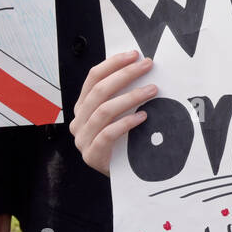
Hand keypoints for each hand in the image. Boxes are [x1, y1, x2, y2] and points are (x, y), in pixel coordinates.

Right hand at [70, 50, 157, 175]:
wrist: (121, 176)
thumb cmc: (122, 142)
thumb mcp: (119, 115)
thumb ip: (122, 95)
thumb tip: (141, 67)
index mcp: (83, 106)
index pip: (93, 77)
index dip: (113, 64)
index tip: (134, 55)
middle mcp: (79, 120)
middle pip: (99, 90)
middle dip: (125, 74)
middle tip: (147, 65)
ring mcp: (83, 139)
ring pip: (104, 110)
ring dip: (130, 97)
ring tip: (152, 89)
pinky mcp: (92, 155)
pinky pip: (107, 134)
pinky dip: (126, 123)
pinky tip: (143, 116)